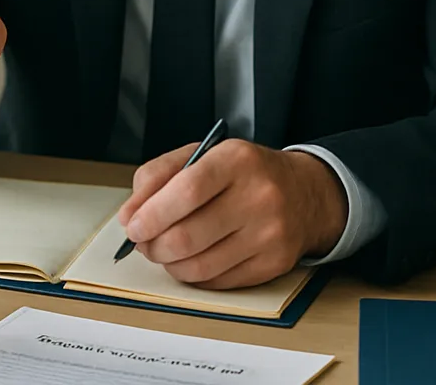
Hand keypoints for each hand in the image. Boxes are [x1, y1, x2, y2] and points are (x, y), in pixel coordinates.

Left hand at [116, 140, 347, 288]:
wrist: (305, 193)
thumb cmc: (243, 172)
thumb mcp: (202, 154)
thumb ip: (159, 175)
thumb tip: (130, 214)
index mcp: (236, 160)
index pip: (187, 190)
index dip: (153, 213)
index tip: (132, 225)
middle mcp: (258, 196)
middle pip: (190, 234)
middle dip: (154, 244)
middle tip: (142, 241)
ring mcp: (269, 234)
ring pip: (201, 265)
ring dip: (169, 263)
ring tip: (161, 251)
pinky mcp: (274, 264)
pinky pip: (219, 281)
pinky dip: (193, 275)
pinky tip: (187, 260)